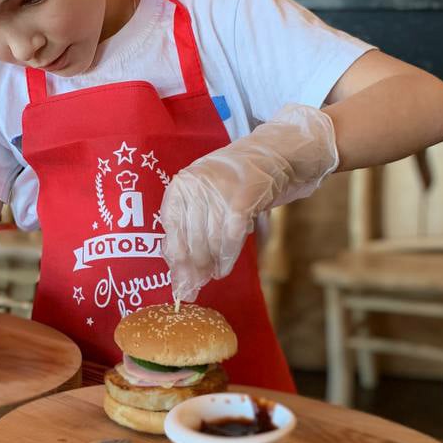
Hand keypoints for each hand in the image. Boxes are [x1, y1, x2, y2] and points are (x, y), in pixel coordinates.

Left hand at [160, 104, 337, 301]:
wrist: (272, 156)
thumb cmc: (235, 181)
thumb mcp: (204, 194)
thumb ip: (190, 225)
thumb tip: (180, 270)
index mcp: (181, 185)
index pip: (170, 228)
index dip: (174, 258)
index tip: (177, 280)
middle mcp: (196, 186)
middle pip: (189, 238)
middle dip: (193, 267)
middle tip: (196, 285)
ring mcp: (218, 192)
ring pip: (209, 241)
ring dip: (210, 265)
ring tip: (213, 276)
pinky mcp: (241, 200)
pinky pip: (230, 238)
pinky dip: (227, 258)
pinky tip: (224, 269)